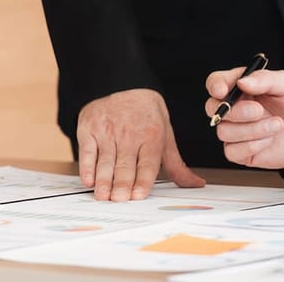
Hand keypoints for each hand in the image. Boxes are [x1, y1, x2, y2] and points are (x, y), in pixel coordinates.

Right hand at [77, 88, 204, 201]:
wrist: (123, 83)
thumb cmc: (146, 115)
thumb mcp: (165, 135)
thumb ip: (176, 165)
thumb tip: (196, 184)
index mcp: (151, 136)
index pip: (147, 164)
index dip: (142, 180)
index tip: (137, 196)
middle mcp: (129, 134)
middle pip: (125, 165)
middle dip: (122, 184)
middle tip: (119, 199)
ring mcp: (108, 131)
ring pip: (106, 161)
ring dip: (104, 180)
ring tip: (103, 196)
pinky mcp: (89, 129)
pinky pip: (87, 151)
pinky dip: (87, 167)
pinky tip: (89, 180)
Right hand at [205, 68, 283, 168]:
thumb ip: (265, 79)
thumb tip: (242, 81)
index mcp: (242, 88)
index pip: (217, 82)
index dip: (215, 85)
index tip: (223, 90)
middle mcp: (236, 108)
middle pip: (213, 108)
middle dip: (236, 111)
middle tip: (259, 111)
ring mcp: (237, 130)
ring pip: (224, 131)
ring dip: (253, 130)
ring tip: (277, 125)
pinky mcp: (242, 151)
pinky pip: (232, 151)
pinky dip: (252, 146)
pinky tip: (268, 141)